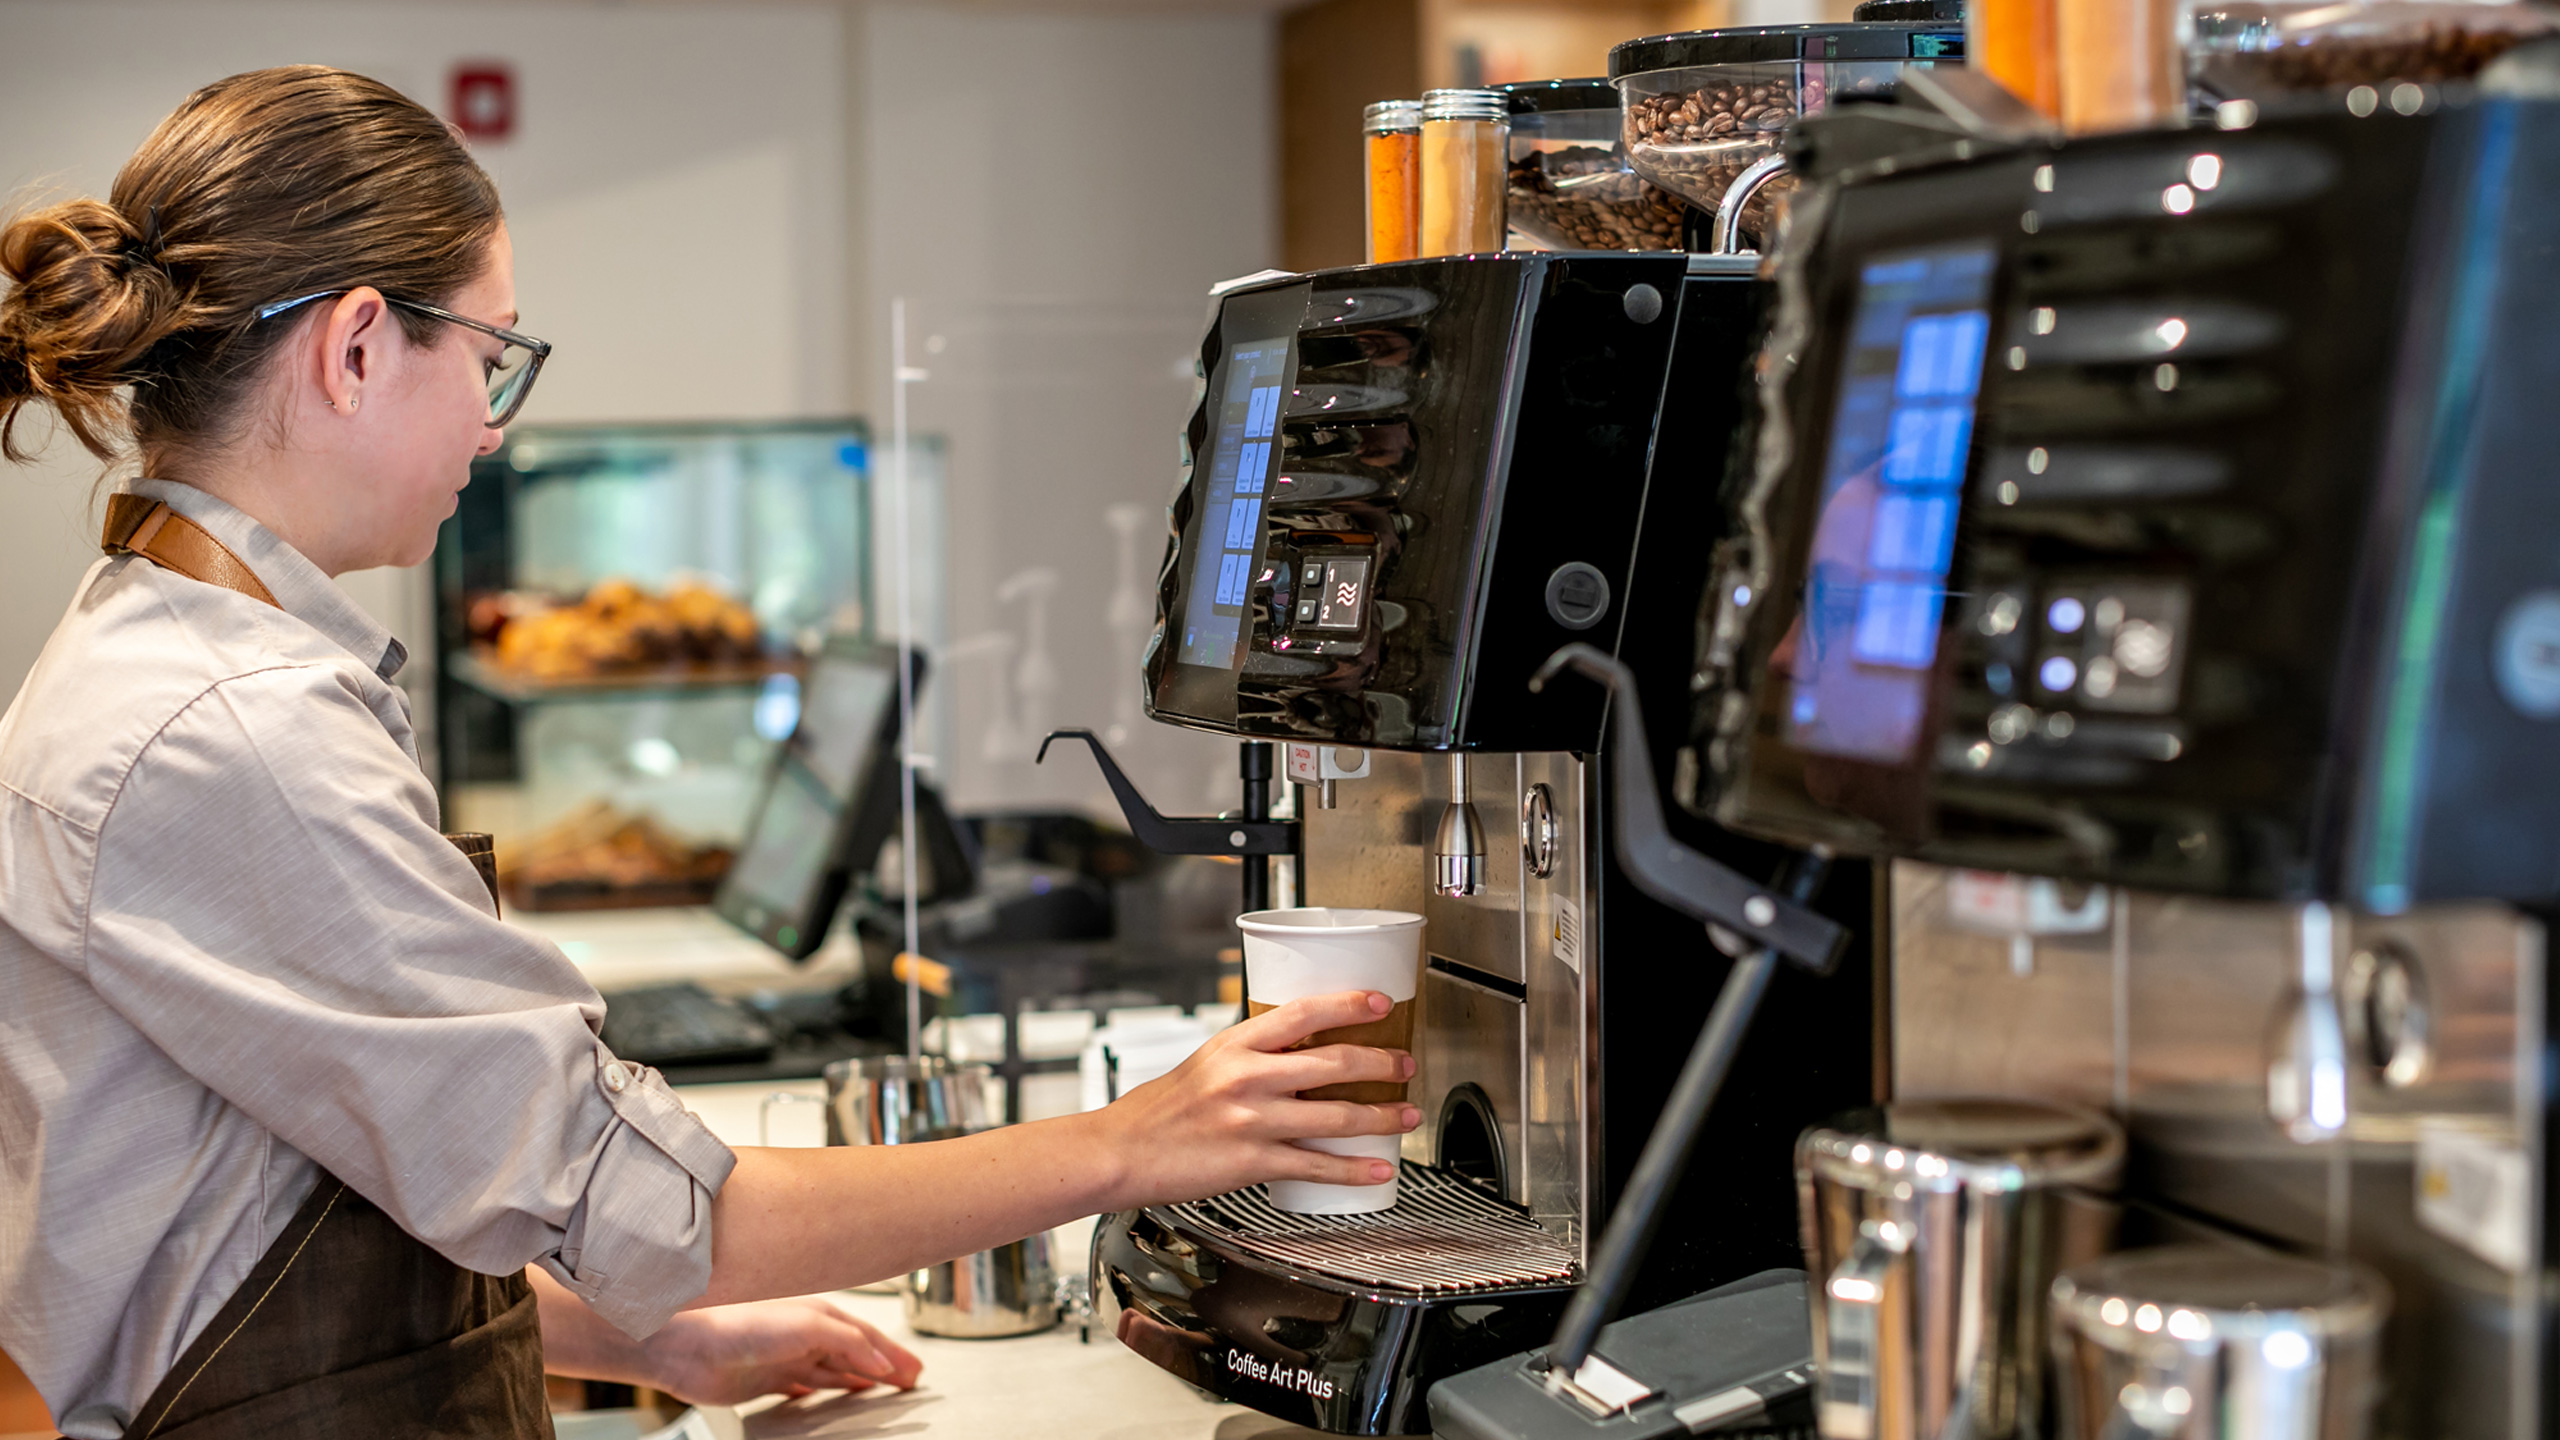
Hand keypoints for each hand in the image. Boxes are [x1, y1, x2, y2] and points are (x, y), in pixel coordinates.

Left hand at [640, 1294, 923, 1405]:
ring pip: (834, 1371)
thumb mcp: (807, 1326)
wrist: (686, 1347)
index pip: (867, 1339)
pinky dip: (825, 1391)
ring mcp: (787, 1357)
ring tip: (882, 1388)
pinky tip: (831, 1395)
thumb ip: (848, 1343)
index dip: (893, 1355)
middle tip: (909, 1380)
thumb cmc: (738, 1323)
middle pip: (855, 1354)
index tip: (914, 1370)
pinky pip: (806, 1387)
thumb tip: (880, 1363)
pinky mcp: (767, 1380)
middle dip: (884, 1366)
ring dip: (859, 1379)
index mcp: (820, 1315)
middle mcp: (805, 1335)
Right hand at [1094, 989, 1417, 1207]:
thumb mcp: (1204, 1063)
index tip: (1381, 1002)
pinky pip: (1316, 1165)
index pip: (1304, 1012)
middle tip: (1406, 1064)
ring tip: (1407, 1116)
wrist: (1120, 1152)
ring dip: (1382, 1117)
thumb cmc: (1157, 1111)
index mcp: (1234, 1044)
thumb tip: (1297, 1053)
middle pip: (1333, 1063)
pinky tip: (1378, 1169)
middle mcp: (1246, 1077)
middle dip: (1382, 1064)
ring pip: (1336, 1116)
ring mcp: (1252, 1120)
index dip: (1349, 1004)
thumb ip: (1250, 1057)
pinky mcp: (1252, 1161)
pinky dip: (1354, 1169)